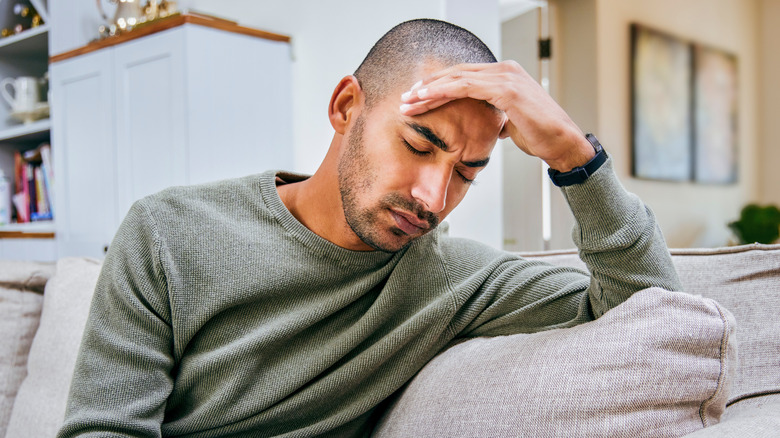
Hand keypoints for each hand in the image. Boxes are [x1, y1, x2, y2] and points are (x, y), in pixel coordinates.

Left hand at [400, 61, 594, 171]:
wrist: (562, 143)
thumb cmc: (540, 135)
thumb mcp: (512, 122)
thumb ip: (498, 116)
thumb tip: (491, 124)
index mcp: (505, 75)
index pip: (463, 76)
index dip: (438, 87)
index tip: (417, 99)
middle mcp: (505, 69)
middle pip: (456, 73)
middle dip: (427, 87)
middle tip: (405, 99)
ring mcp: (506, 76)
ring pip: (457, 78)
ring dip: (429, 90)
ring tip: (408, 101)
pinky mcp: (506, 89)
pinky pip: (466, 87)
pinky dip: (443, 92)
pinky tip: (426, 99)